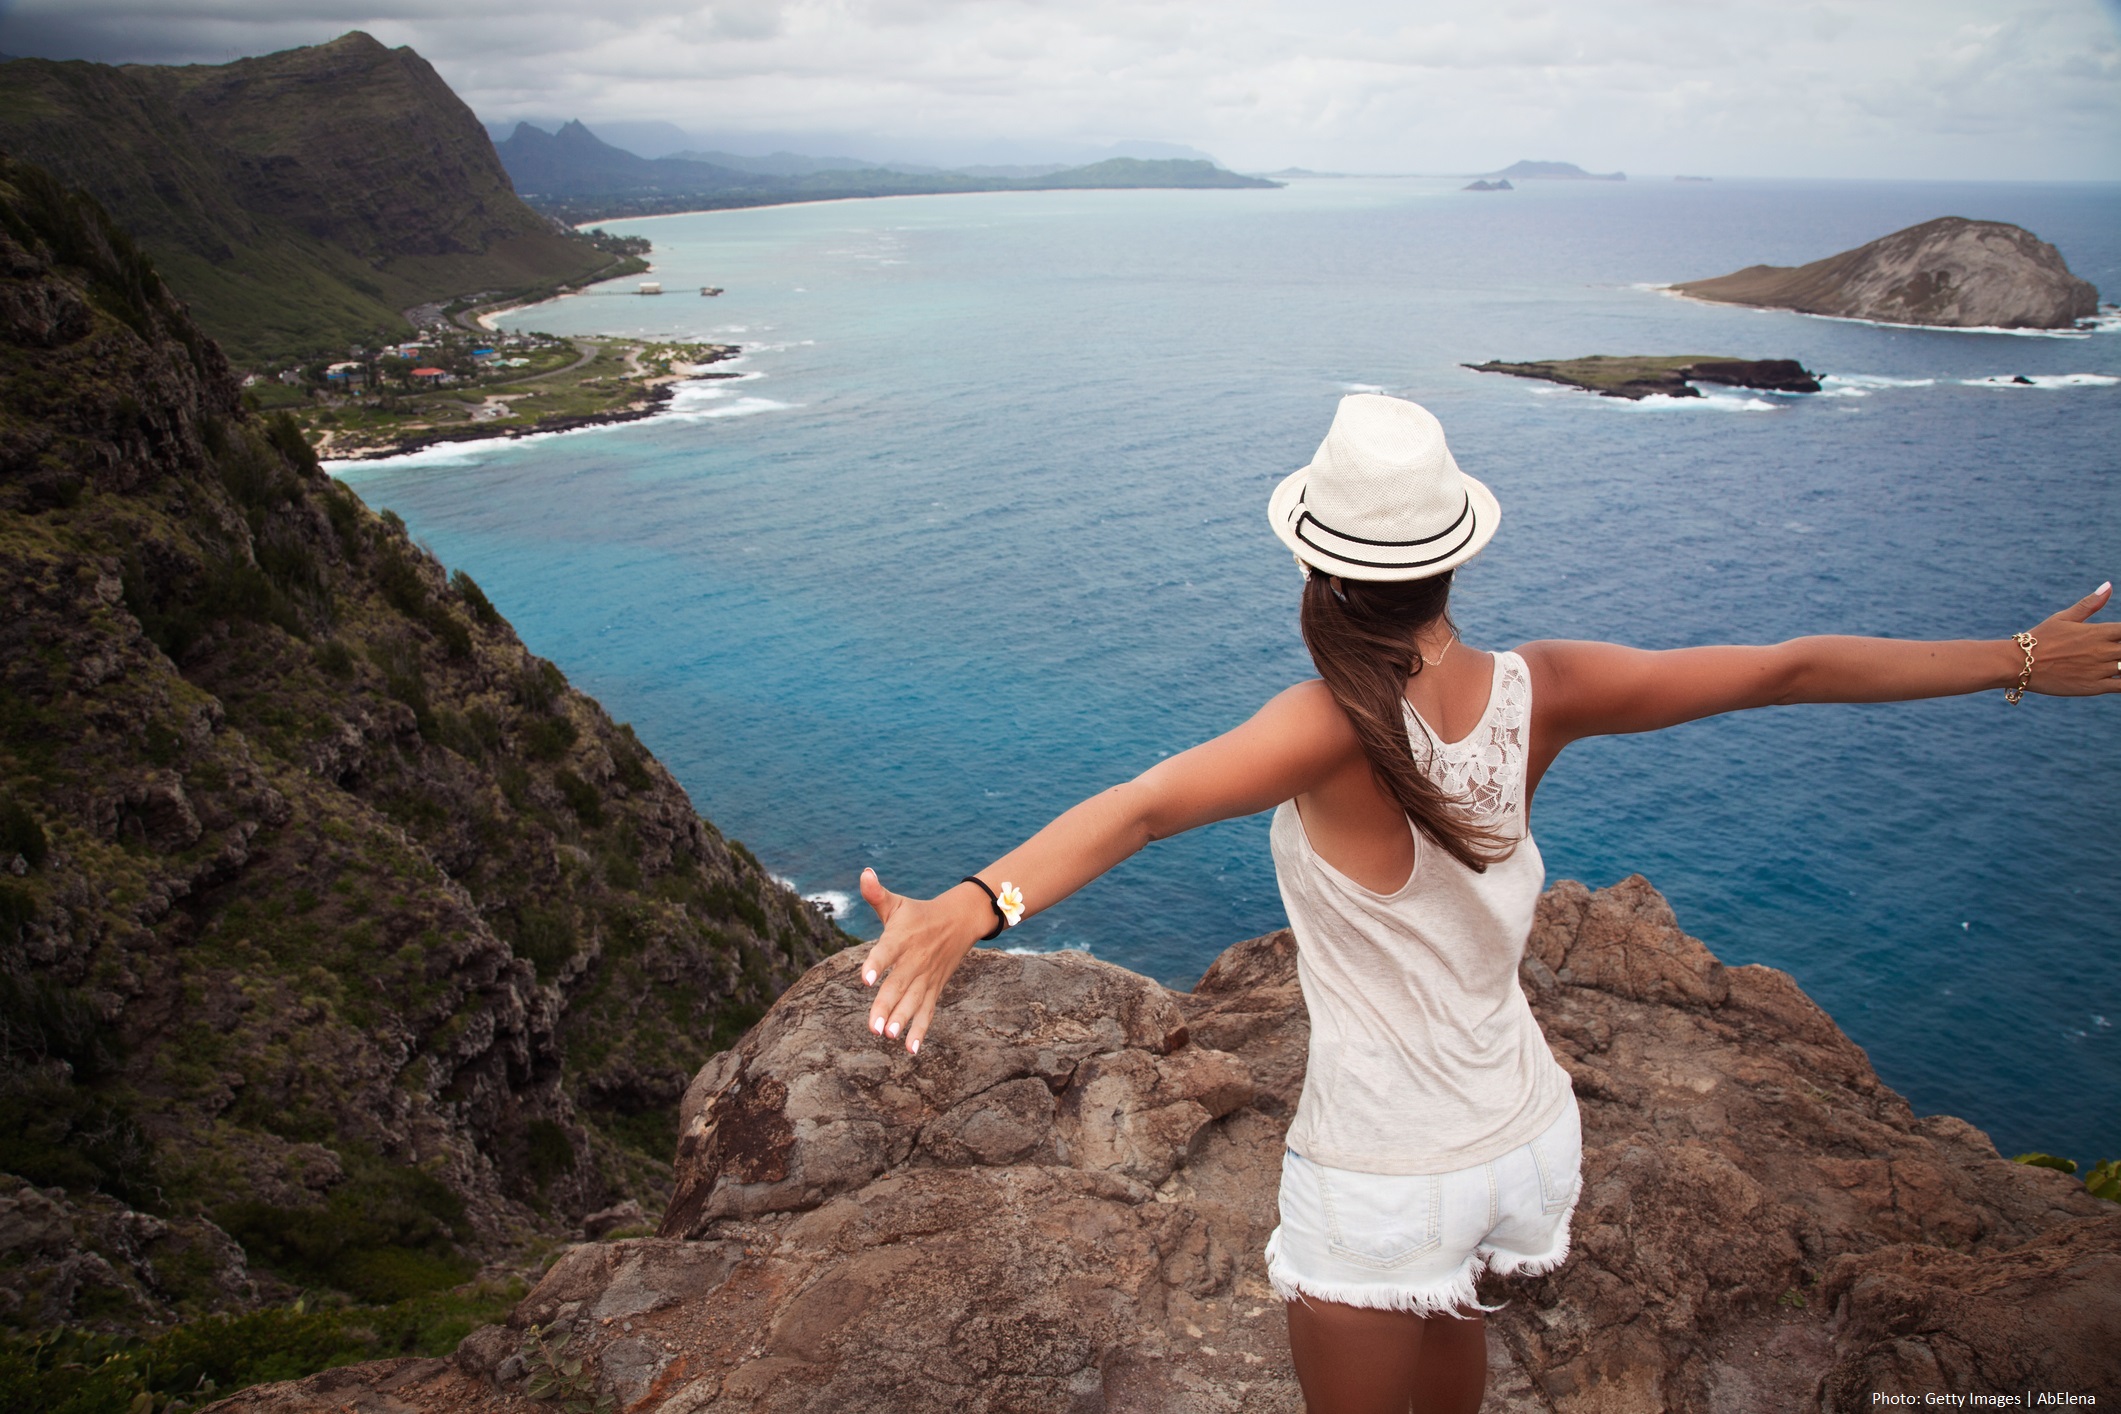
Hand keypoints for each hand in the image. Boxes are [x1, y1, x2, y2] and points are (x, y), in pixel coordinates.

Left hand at [858, 868, 985, 1053]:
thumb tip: (864, 873)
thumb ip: (876, 894)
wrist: (961, 921)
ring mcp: (925, 977)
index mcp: (901, 938)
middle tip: (875, 1027)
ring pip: (913, 1001)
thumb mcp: (897, 903)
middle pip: (898, 985)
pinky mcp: (933, 989)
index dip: (875, 964)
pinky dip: (920, 1030)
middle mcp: (914, 960)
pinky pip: (927, 1012)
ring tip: (889, 1037)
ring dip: (902, 1020)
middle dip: (887, 1006)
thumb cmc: (919, 913)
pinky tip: (911, 1050)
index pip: (886, 951)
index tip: (864, 979)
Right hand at [2029, 582, 2120, 696]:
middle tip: (2115, 649)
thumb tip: (2109, 585)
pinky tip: (2119, 678)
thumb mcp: (2063, 618)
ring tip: (2115, 661)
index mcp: (2098, 632)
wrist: (2018, 664)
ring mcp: (2099, 670)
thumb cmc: (2040, 639)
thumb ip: (2089, 604)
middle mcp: (2102, 650)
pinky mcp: (2094, 687)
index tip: (2118, 636)